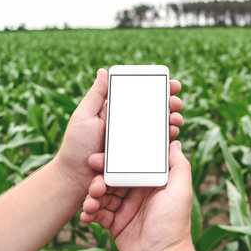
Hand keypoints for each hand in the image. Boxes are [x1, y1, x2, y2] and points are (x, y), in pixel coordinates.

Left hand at [54, 68, 183, 195]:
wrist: (74, 178)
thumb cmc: (75, 146)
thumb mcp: (83, 116)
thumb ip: (96, 95)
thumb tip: (104, 71)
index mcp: (116, 112)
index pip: (140, 96)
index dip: (158, 89)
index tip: (171, 84)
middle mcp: (128, 125)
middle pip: (155, 111)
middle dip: (170, 104)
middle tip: (175, 103)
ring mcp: (134, 141)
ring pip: (159, 127)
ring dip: (172, 120)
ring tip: (175, 119)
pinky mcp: (137, 158)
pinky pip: (156, 147)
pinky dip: (167, 139)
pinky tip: (172, 134)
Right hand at [80, 141, 199, 250]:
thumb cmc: (174, 223)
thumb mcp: (180, 190)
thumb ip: (178, 166)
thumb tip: (176, 142)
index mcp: (150, 182)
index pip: (129, 165)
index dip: (114, 160)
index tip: (100, 158)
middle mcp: (137, 192)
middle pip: (112, 178)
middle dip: (99, 179)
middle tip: (94, 184)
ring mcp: (125, 207)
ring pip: (103, 195)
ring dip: (93, 196)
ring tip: (90, 203)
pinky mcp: (115, 223)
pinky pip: (98, 213)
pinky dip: (90, 212)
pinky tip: (86, 215)